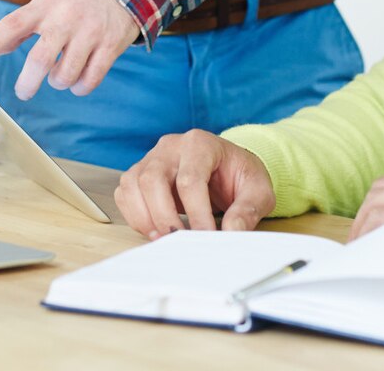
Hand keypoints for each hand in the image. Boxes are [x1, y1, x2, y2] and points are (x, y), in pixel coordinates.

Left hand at [0, 0, 139, 98]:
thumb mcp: (45, 1)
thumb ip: (21, 25)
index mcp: (44, 5)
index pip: (13, 24)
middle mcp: (66, 18)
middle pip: (40, 59)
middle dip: (28, 83)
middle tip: (23, 90)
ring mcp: (90, 32)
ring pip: (65, 75)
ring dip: (57, 82)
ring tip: (58, 76)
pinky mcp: (110, 45)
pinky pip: (90, 80)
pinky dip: (80, 87)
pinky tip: (78, 80)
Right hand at [114, 130, 274, 237]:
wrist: (228, 168)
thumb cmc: (241, 177)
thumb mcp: (258, 191)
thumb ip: (248, 210)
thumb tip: (232, 231)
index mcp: (200, 143)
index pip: (190, 179)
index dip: (196, 214)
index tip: (207, 238)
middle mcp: (171, 146)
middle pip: (153, 179)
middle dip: (164, 216)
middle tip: (180, 241)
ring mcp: (152, 157)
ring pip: (133, 184)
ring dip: (145, 217)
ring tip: (165, 239)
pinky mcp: (140, 172)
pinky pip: (125, 193)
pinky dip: (135, 215)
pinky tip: (154, 229)